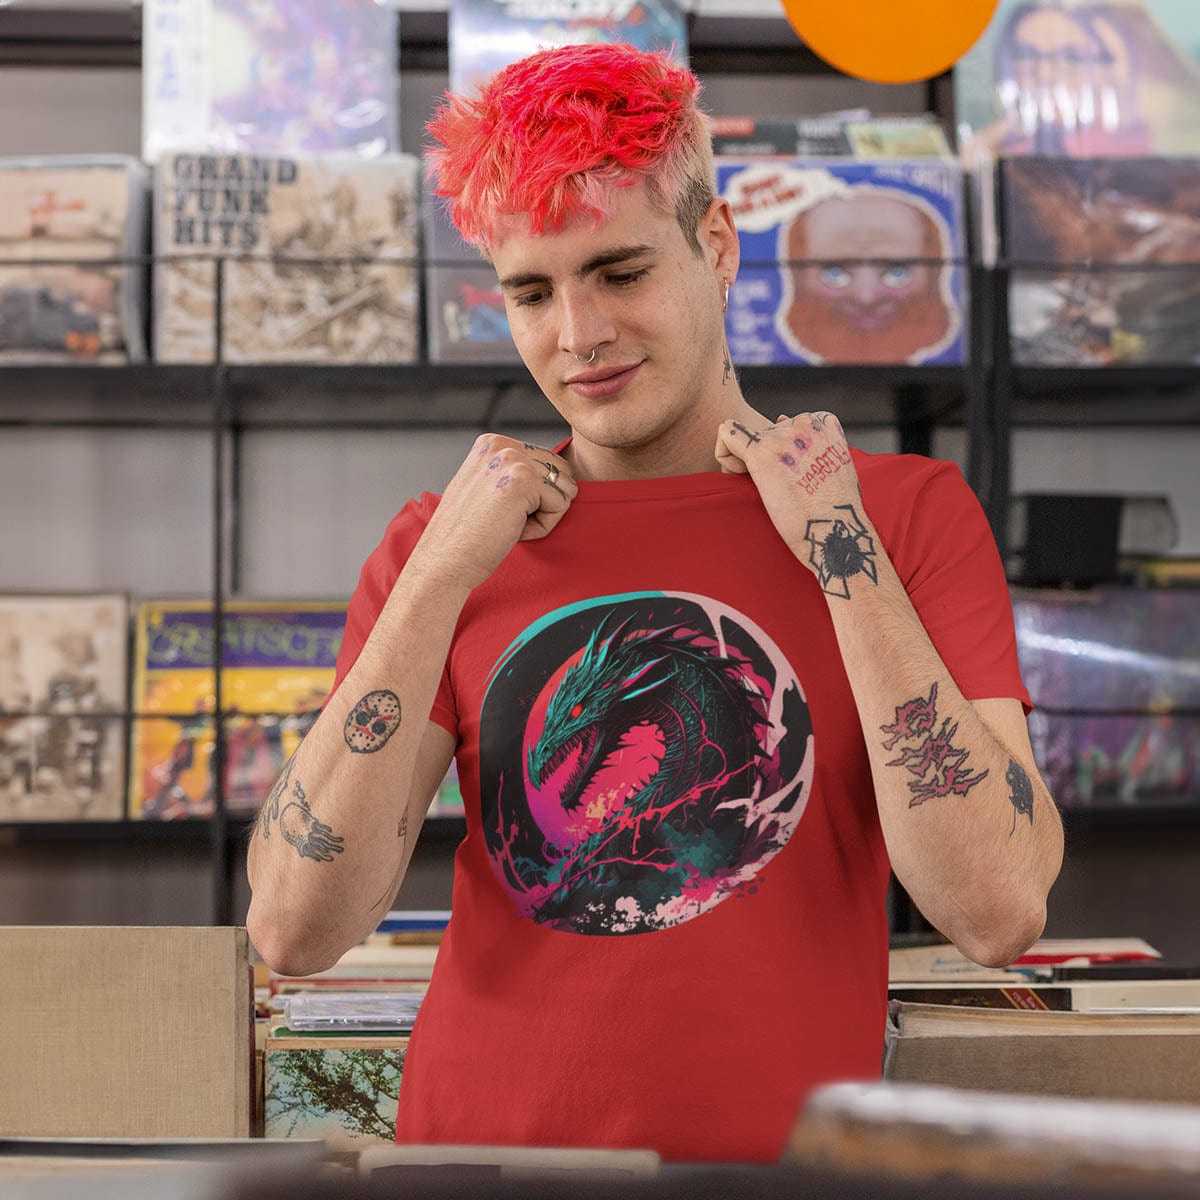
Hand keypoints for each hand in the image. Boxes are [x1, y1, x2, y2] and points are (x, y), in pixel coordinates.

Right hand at [410, 434, 577, 591]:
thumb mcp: (485, 487)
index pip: (547, 461)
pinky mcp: (523, 480)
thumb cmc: (467, 535)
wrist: (446, 560)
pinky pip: (560, 505)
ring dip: (543, 514)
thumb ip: (512, 471)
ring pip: (563, 488)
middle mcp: (501, 444)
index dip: (535, 495)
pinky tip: (512, 530)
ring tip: (509, 523)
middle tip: (507, 519)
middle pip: (560, 471)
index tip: (500, 509)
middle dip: (544, 502)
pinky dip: (542, 526)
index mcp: (492, 443)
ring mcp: (512, 460)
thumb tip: (555, 471)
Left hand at [715, 412, 877, 597]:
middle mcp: (803, 422)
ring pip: (746, 438)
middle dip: (764, 457)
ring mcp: (782, 436)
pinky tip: (738, 475)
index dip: (781, 448)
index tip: (790, 473)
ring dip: (747, 462)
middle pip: (766, 433)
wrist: (833, 530)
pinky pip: (726, 434)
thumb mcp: (835, 464)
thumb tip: (779, 419)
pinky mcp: (761, 453)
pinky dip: (724, 455)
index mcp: (824, 423)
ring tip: (767, 491)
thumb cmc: (834, 508)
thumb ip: (813, 443)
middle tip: (778, 489)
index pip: (787, 423)